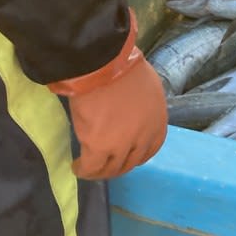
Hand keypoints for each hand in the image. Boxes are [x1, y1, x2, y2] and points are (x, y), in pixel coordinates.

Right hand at [48, 9, 168, 179]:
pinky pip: (91, 167)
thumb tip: (134, 117)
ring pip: (111, 168)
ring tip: (90, 169)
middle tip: (105, 165)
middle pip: (130, 162)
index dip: (137, 156)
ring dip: (100, 172)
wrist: (103, 64)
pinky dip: (83, 170)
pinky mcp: (98, 147)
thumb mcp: (148, 88)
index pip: (150, 149)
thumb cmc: (124, 67)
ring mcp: (121, 144)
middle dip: (118, 166)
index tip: (127, 157)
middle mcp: (142, 137)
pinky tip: (77, 167)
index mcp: (157, 122)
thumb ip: (144, 109)